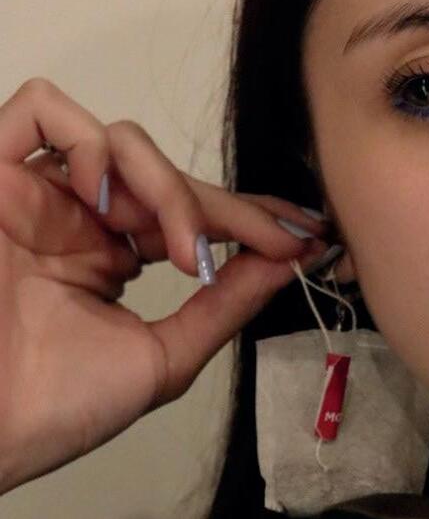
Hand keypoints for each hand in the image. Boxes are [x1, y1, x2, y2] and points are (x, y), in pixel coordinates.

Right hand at [0, 77, 333, 494]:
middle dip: (228, 208)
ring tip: (183, 251)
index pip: (187, 215)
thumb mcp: (162, 359)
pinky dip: (86, 139)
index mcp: (105, 258)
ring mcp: (32, 194)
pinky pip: (39, 108)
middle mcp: (71, 217)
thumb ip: (223, 307)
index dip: (248, 217)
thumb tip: (288, 262)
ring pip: (117, 140)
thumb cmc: (55, 410)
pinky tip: (106, 198)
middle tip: (277, 238)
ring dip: (167, 185)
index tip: (307, 236)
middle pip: (163, 176)